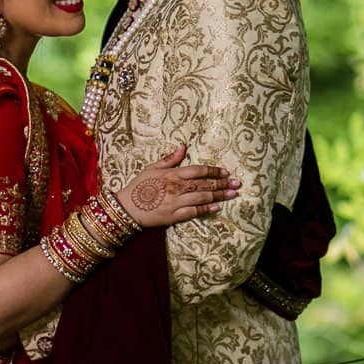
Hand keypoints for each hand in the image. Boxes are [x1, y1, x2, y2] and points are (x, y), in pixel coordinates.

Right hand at [115, 145, 239, 228]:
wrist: (126, 208)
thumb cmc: (139, 186)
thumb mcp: (152, 168)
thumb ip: (170, 159)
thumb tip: (183, 147)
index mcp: (172, 174)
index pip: (197, 170)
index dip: (213, 171)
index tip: (225, 172)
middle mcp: (176, 187)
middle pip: (203, 184)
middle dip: (222, 183)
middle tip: (237, 183)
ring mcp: (175, 202)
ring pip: (202, 197)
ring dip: (219, 196)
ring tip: (232, 194)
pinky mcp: (173, 216)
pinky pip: (193, 212)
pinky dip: (206, 209)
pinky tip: (217, 207)